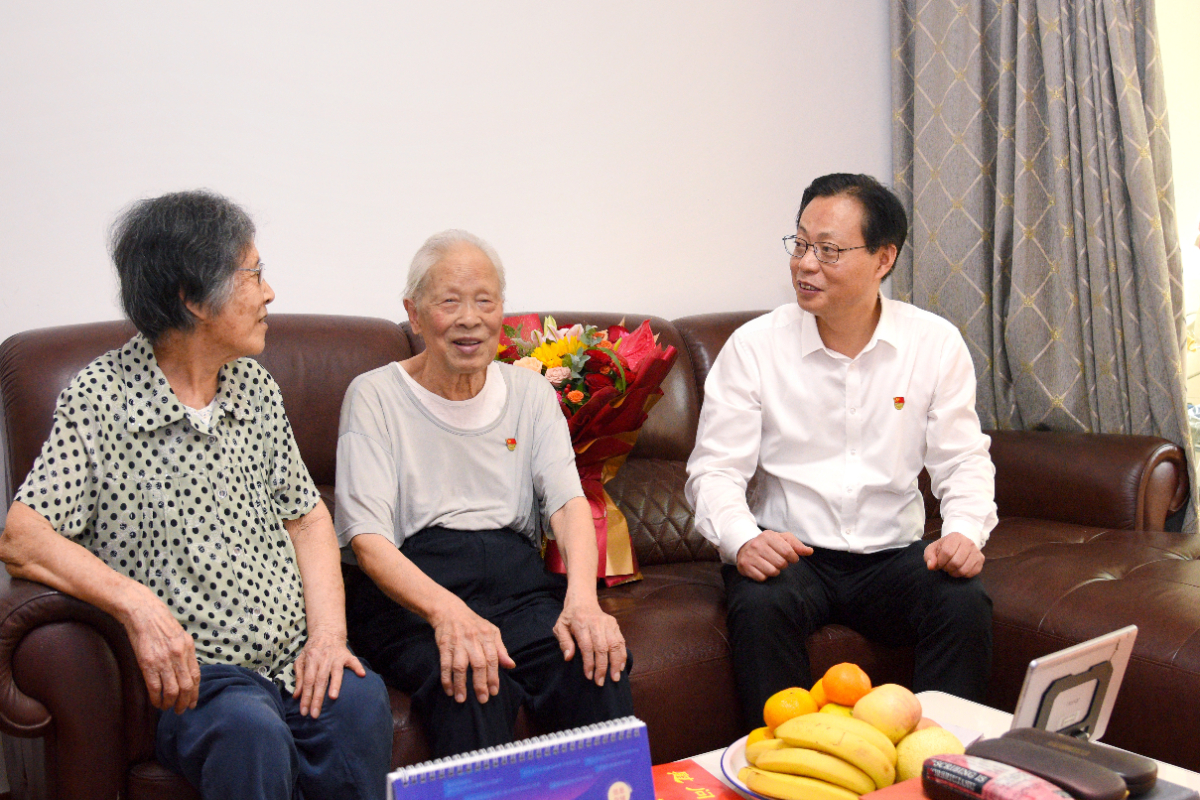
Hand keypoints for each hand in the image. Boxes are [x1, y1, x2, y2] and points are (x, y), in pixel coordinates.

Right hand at [124, 596, 201, 714]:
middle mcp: (178, 656)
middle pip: (186, 686)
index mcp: (188, 648)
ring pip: (172, 690)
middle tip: (181, 710)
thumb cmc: (160, 623)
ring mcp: (163, 660)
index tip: (193, 702)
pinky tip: (156, 702)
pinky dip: (157, 698)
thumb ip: (184, 652)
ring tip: (168, 708)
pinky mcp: (148, 663)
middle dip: (185, 702)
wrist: (143, 612)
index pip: (195, 676)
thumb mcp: (179, 636)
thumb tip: (186, 670)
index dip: (195, 692)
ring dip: (171, 703)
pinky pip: (155, 687)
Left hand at [292, 630, 366, 717]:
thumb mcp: (301, 661)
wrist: (326, 633)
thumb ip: (299, 678)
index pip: (308, 682)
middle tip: (315, 714)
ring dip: (335, 684)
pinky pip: (354, 662)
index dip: (305, 697)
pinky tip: (362, 675)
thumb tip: (296, 696)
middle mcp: (323, 659)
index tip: (304, 712)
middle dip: (317, 698)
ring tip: (333, 697)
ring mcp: (336, 657)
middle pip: (320, 680)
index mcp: (311, 660)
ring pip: (335, 672)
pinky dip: (358, 667)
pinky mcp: (347, 655)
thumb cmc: (312, 650)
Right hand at [430, 599, 515, 703]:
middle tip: (482, 699)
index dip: (494, 676)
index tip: (494, 691)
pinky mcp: (444, 645)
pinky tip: (449, 690)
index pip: (493, 659)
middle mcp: (473, 639)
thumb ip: (501, 649)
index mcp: (487, 635)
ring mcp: (458, 642)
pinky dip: (446, 679)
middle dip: (480, 684)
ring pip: (460, 666)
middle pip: (478, 664)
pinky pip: (445, 664)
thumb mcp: (491, 631)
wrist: (450, 611)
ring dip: (460, 684)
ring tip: (462, 699)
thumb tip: (511, 665)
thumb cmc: (474, 624)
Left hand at [553, 595, 626, 685]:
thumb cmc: (569, 617)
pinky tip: (621, 666)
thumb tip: (568, 657)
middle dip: (603, 667)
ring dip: (616, 663)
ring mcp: (607, 623)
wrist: (582, 600)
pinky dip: (622, 654)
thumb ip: (564, 642)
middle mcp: (596, 623)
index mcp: (581, 624)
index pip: (587, 646)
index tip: (589, 676)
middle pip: (602, 647)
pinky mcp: (614, 624)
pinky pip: (621, 641)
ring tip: (615, 678)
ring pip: (615, 644)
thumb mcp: (560, 627)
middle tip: (601, 682)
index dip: (589, 663)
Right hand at [736, 530, 812, 581]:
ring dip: (775, 571)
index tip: (791, 558)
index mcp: (768, 536)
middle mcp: (757, 544)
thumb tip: (810, 551)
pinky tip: (762, 569)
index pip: (788, 552)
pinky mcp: (745, 566)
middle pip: (781, 563)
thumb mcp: (782, 539)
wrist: (745, 547)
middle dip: (783, 565)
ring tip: (771, 565)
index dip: (793, 558)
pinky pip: (762, 578)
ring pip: (772, 571)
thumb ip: (797, 545)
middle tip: (779, 561)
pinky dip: (765, 576)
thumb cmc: (768, 544)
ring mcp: (750, 555)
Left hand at [924, 532, 984, 577]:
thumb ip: (929, 556)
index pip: (947, 552)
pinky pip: (971, 573)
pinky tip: (959, 569)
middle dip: (947, 568)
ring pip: (964, 569)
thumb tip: (931, 566)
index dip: (940, 562)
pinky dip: (963, 575)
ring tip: (951, 569)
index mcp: (955, 537)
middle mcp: (968, 543)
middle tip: (945, 567)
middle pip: (956, 562)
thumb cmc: (944, 547)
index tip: (938, 564)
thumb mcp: (933, 549)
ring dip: (954, 573)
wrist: (959, 544)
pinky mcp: (981, 560)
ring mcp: (976, 551)